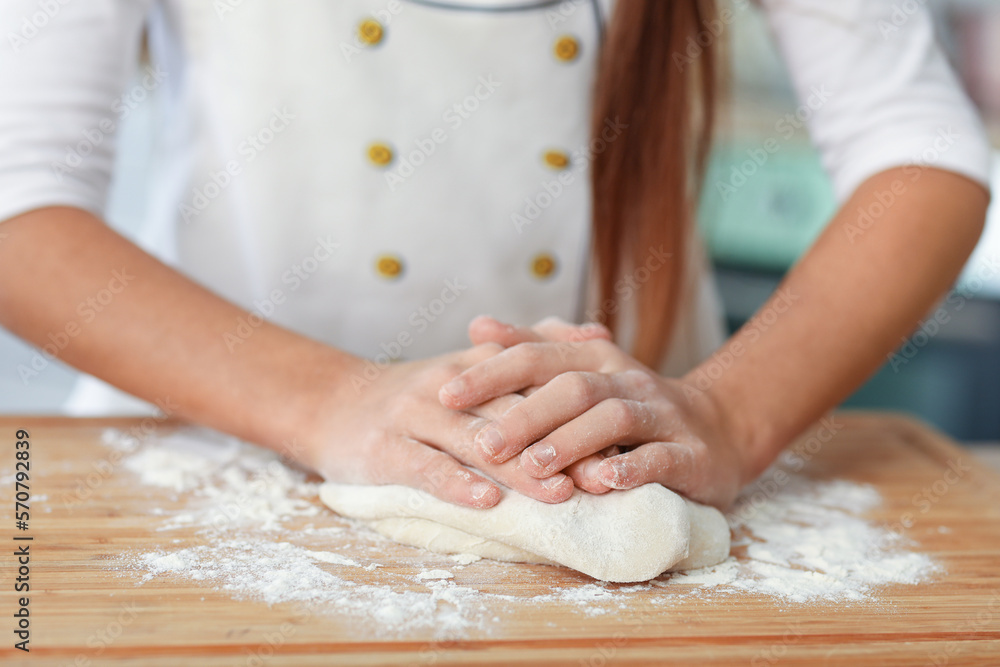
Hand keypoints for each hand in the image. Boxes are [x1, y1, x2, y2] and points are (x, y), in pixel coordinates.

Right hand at [302, 344, 578, 508]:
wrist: (332, 403)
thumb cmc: (418, 393)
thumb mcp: (473, 364)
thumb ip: (532, 348)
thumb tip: (599, 332)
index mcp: (476, 363)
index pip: (534, 378)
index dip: (578, 404)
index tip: (621, 431)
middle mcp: (448, 384)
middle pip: (512, 410)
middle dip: (560, 440)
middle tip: (605, 469)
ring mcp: (413, 415)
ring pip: (473, 440)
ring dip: (518, 468)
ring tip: (559, 491)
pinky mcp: (383, 449)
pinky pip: (423, 466)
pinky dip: (455, 483)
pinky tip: (485, 501)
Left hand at [439, 331, 746, 508]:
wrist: (716, 430)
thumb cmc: (630, 405)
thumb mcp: (582, 371)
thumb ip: (531, 350)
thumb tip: (477, 325)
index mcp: (595, 358)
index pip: (537, 356)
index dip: (492, 373)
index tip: (445, 393)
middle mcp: (626, 379)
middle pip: (572, 387)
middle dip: (525, 415)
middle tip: (484, 444)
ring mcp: (661, 415)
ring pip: (613, 419)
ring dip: (571, 441)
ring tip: (534, 466)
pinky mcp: (690, 454)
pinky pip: (660, 457)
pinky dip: (632, 467)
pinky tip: (604, 481)